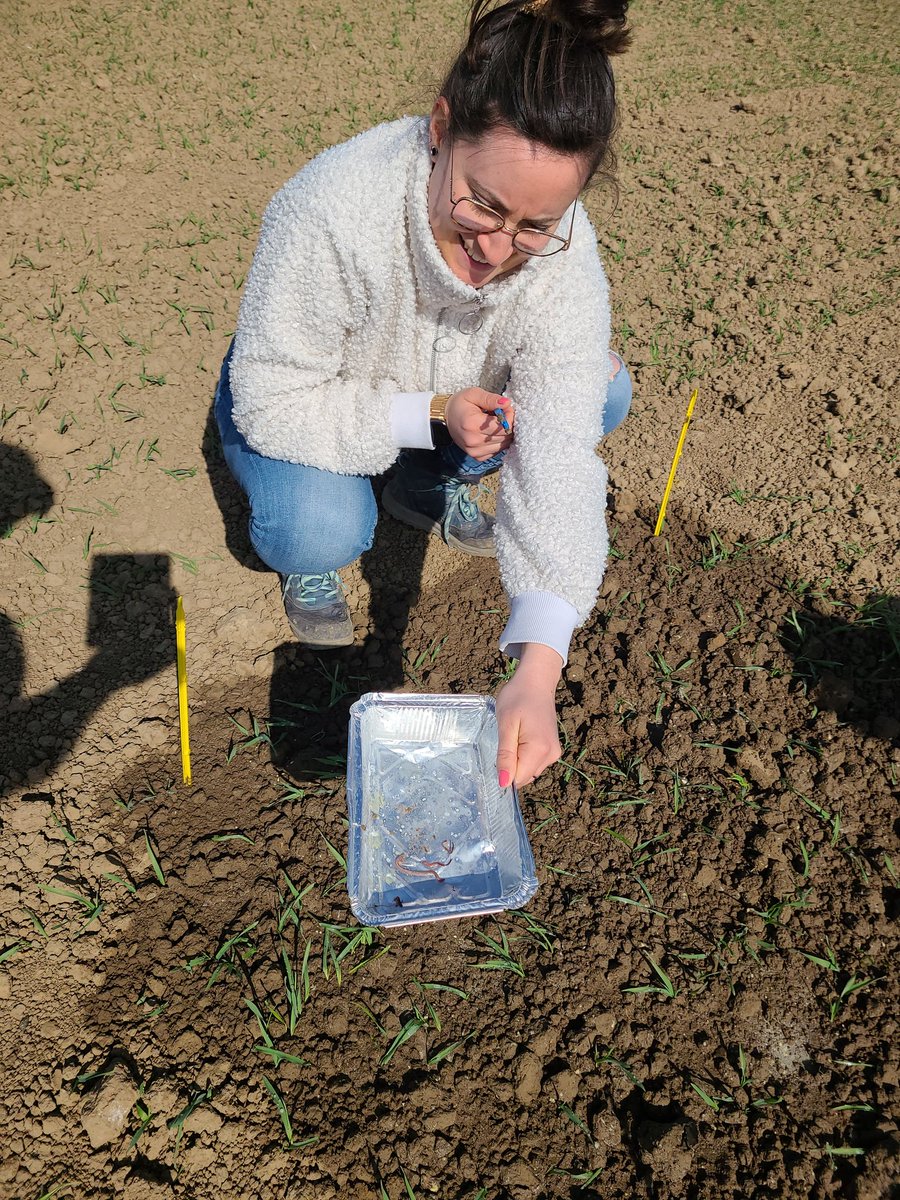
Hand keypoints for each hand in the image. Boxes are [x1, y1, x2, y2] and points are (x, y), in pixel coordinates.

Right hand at [446, 387, 514, 461]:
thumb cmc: (459, 404)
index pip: (504, 426)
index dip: (510, 416)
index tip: (505, 408)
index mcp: (472, 424)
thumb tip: (507, 403)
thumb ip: (491, 399)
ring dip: (504, 434)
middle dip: (508, 424)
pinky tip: (491, 433)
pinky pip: (497, 451)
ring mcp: (474, 451)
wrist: (443, 419)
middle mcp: (473, 441)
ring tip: (495, 423)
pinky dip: (499, 442)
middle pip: (505, 436)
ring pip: (503, 445)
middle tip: (502, 414)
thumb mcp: (473, 394)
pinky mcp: (477, 457)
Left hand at [495, 644, 562, 787]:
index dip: (504, 771)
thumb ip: (506, 755)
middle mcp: (551, 755)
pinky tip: (521, 736)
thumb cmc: (517, 697)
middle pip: (524, 776)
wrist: (536, 681)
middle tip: (506, 740)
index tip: (499, 751)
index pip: (518, 779)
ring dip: (517, 760)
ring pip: (529, 771)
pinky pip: (534, 762)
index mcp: (540, 750)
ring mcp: (554, 753)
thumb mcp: (505, 725)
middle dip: (511, 765)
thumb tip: (503, 783)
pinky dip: (524, 755)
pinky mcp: (553, 749)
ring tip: (514, 735)